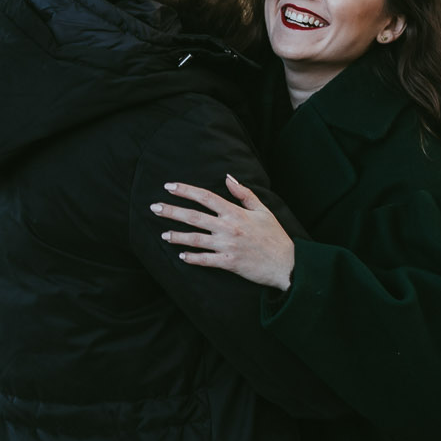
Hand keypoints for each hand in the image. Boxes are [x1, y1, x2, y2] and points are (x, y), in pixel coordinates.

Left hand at [152, 175, 295, 290]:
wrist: (286, 263)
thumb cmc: (275, 236)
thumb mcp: (263, 210)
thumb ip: (244, 193)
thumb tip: (228, 178)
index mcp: (235, 212)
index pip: (205, 197)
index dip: (186, 190)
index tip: (169, 186)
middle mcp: (228, 227)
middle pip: (194, 216)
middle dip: (172, 211)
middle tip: (154, 207)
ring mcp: (227, 245)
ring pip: (195, 239)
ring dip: (177, 236)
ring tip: (163, 234)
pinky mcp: (229, 262)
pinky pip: (205, 260)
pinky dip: (192, 258)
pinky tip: (181, 255)